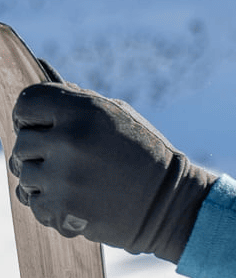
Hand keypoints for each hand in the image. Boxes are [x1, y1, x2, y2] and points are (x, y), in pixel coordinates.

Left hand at [8, 62, 216, 262]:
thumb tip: (41, 68)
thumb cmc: (145, 155)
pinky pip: (34, 203)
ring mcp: (65, 177)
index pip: (26, 103)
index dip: (30, 116)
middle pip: (22, 142)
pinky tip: (77, 202)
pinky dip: (51, 205)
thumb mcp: (120, 117)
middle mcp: (71, 141)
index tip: (39, 127)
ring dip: (44, 181)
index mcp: (85, 112)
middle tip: (66, 162)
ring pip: (24, 175)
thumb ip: (78, 100)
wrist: (172, 203)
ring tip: (75, 183)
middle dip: (39, 153)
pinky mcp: (64, 210)